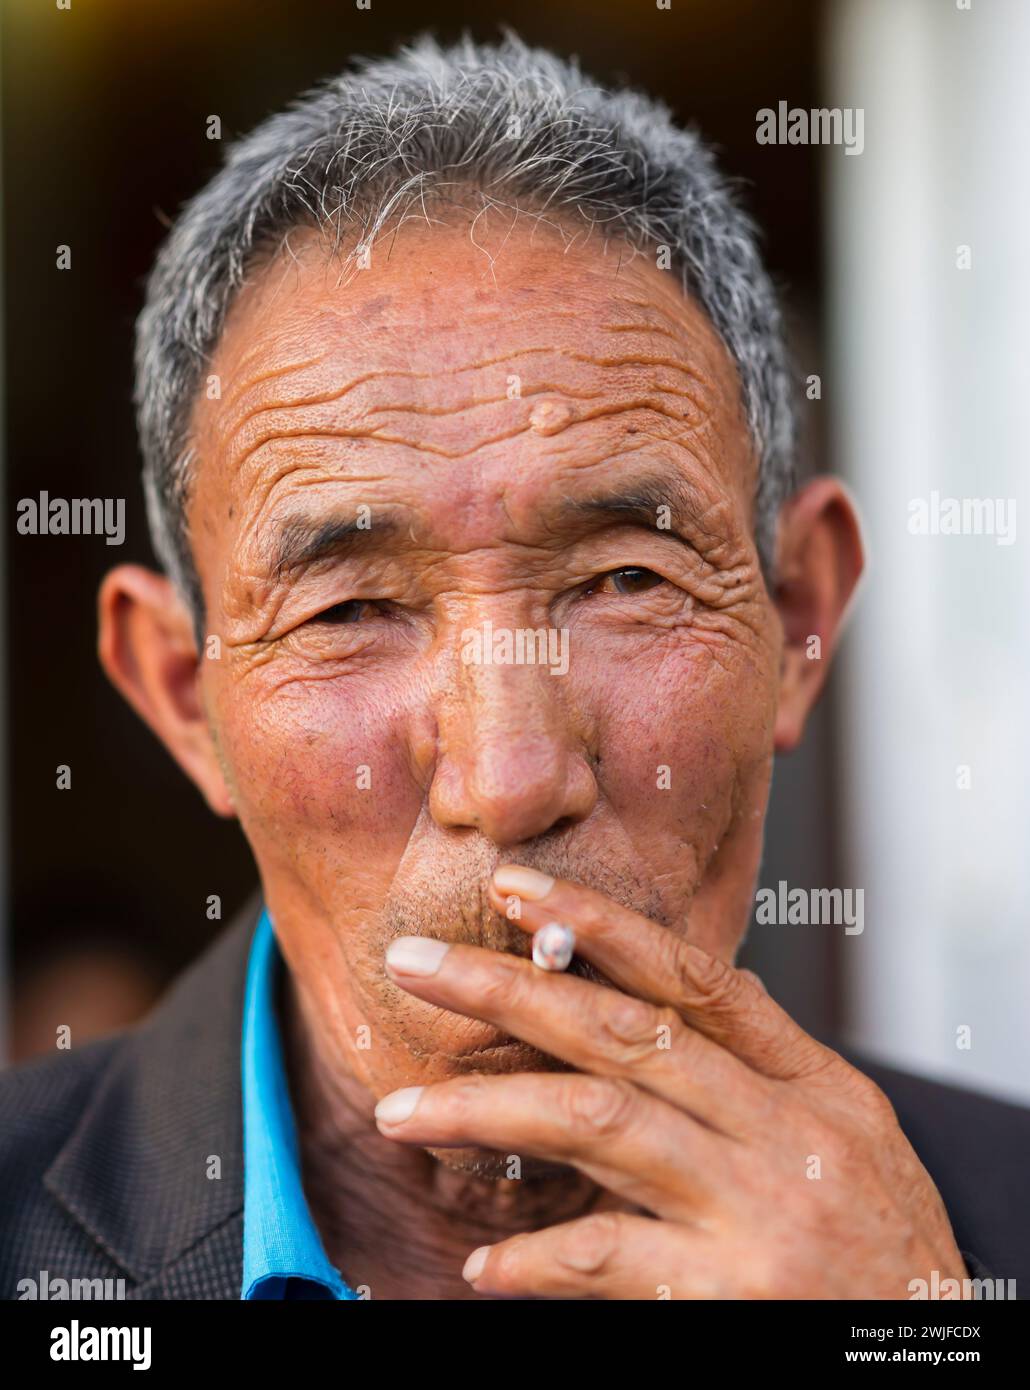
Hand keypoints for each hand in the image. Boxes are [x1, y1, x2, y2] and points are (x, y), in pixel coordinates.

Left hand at [375, 867, 967, 1298]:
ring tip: (401, 1111)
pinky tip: (485, 1261)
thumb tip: (682, 1005)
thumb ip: (765, 1074)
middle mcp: (784, 1132)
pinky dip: (538, 1256)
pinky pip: (610, 1258)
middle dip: (507, 990)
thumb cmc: (890, 1254)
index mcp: (812, 1085)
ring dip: (486, 1113)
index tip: (515, 888)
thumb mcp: (853, 1141)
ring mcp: (759, 1209)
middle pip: (623, 1034)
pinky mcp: (734, 1294)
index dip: (599, 926)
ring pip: (598, 1124)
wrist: (942, 1362)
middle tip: (416, 963)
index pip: (691, 979)